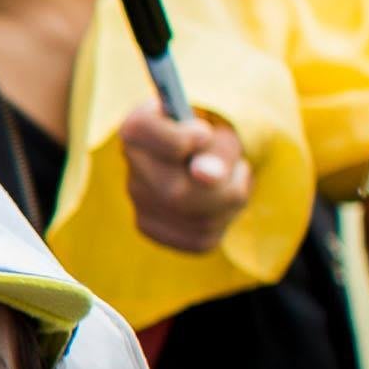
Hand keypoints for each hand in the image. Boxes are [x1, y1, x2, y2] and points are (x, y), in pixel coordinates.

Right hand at [114, 101, 252, 255]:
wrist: (205, 162)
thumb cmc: (212, 144)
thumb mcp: (221, 137)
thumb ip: (216, 151)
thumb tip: (207, 177)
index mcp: (137, 130)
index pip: (141, 133)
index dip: (180, 138)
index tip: (204, 134)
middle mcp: (130, 167)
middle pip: (176, 193)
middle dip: (223, 186)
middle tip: (237, 168)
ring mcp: (137, 201)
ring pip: (197, 221)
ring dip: (230, 203)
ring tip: (230, 183)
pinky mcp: (151, 229)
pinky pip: (200, 238)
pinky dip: (222, 222)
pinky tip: (219, 205)